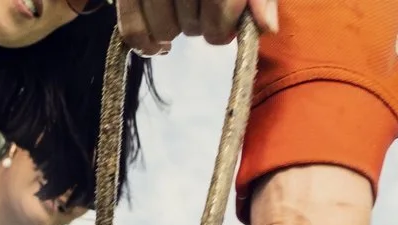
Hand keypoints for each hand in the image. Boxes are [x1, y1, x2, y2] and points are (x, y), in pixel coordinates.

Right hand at [115, 0, 278, 54]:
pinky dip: (145, 44)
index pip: (218, 5)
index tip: (230, 25)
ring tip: (182, 14)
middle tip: (205, 12)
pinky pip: (131, 28)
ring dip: (177, 31)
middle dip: (202, 25)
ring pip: (164, 29)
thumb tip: (266, 26)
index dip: (225, 24)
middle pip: (192, 22)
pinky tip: (159, 45)